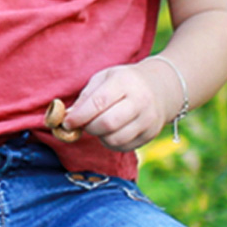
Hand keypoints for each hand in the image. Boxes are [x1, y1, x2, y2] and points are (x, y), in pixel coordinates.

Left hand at [59, 62, 177, 154]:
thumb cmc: (123, 82)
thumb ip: (86, 97)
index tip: (67, 122)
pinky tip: (111, 132)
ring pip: (115, 139)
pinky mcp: (151, 134)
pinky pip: (124, 147)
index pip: (99, 102)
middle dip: (88, 127)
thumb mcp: (104, 79)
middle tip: (84, 124)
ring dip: (99, 137)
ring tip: (98, 126)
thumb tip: (67, 117)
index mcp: (125, 82)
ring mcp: (148, 119)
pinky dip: (111, 143)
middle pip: (107, 124)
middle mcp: (141, 101)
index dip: (79, 116)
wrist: (160, 88)